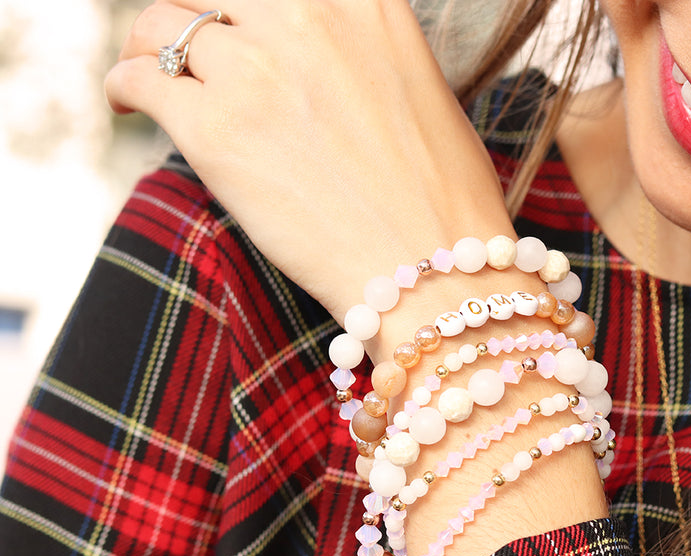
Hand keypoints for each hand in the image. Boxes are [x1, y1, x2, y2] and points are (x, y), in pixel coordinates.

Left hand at [105, 0, 515, 321]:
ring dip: (147, 47)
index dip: (249, 8)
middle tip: (185, 51)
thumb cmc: (442, 198)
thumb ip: (365, 49)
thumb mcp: (422, 87)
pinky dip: (124, 87)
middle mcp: (304, 14)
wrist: (433, 269)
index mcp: (363, 0)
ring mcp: (255, 67)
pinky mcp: (213, 125)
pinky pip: (137, 78)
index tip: (238, 23)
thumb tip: (322, 62)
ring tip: (145, 74)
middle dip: (196, 17)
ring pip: (160, 23)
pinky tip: (128, 104)